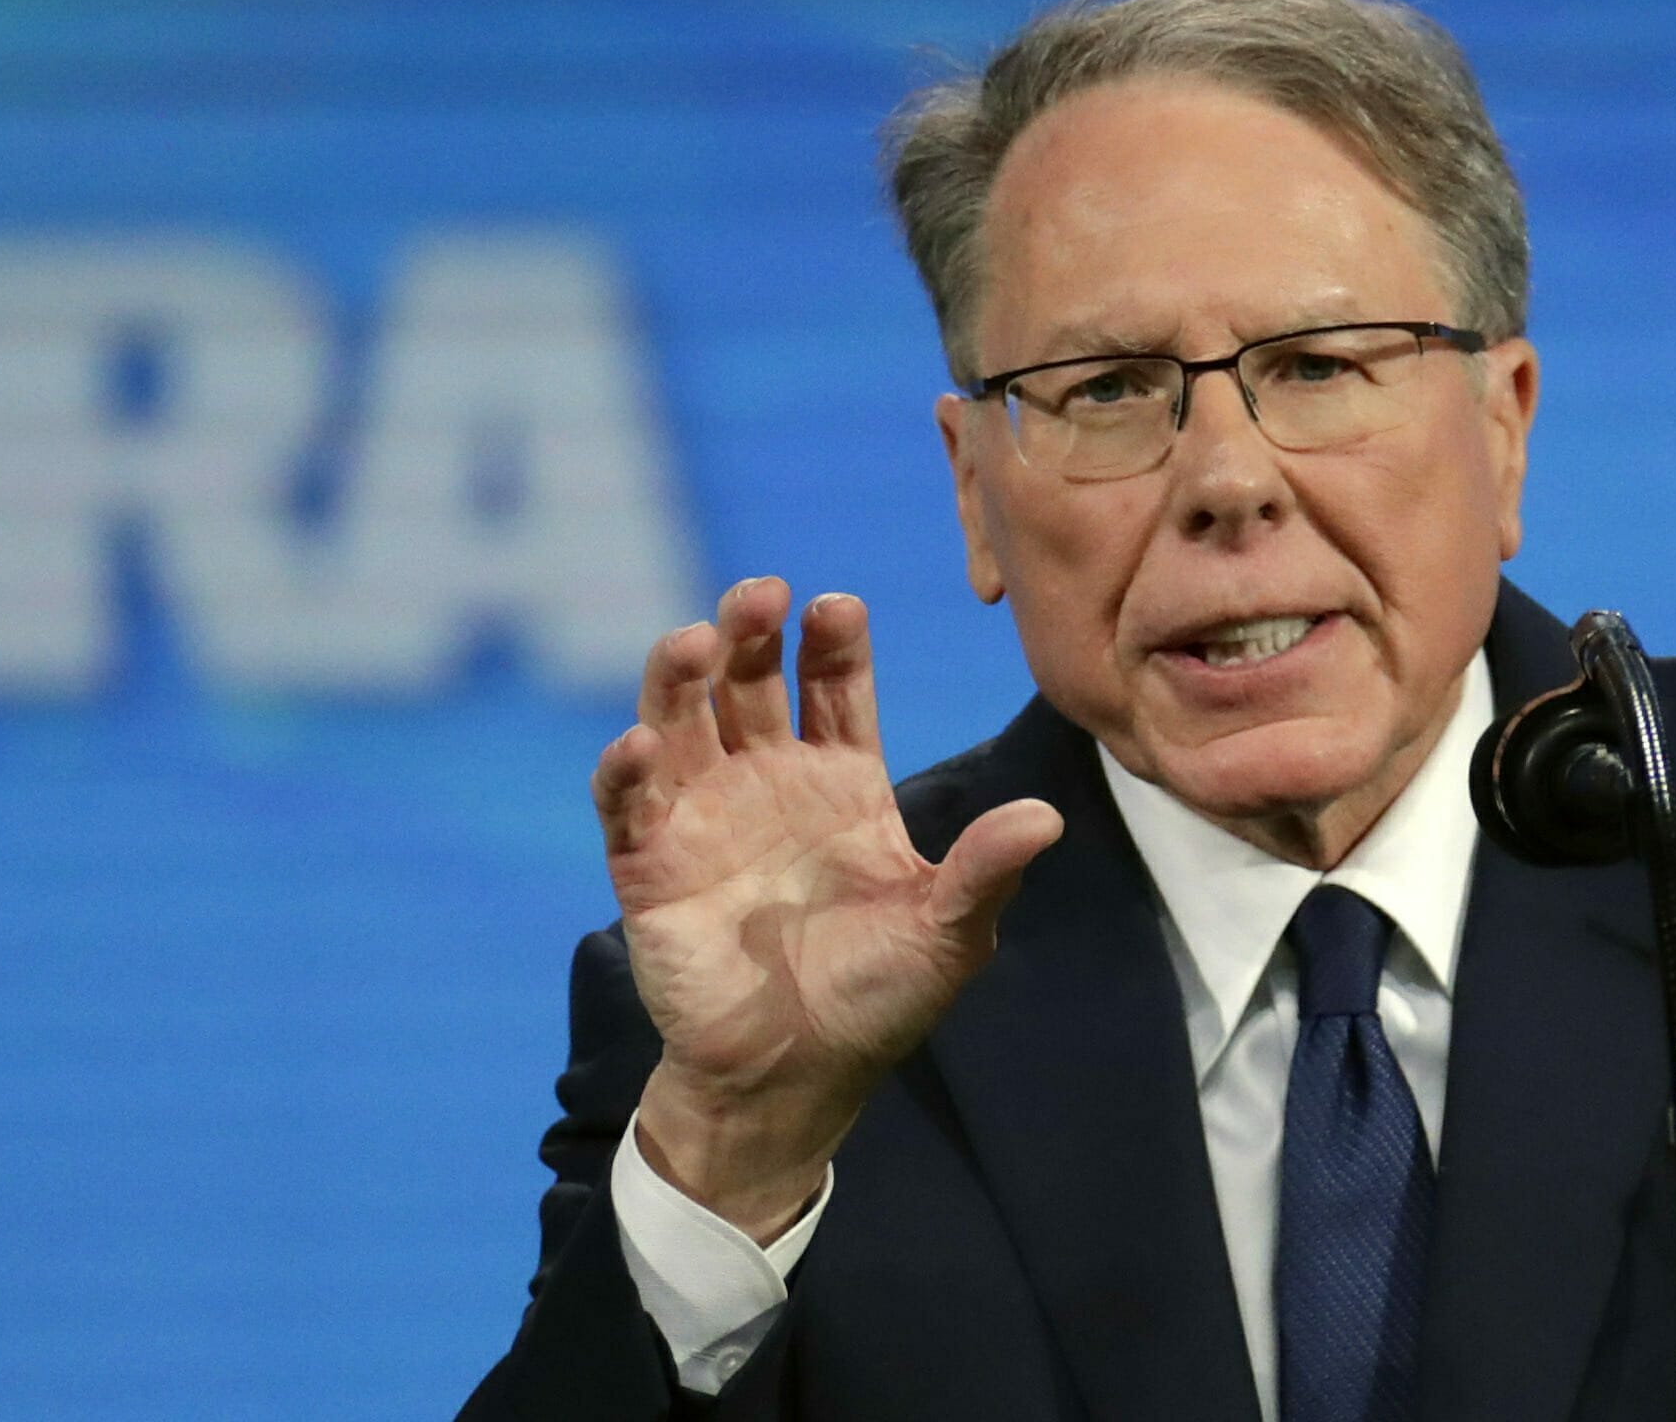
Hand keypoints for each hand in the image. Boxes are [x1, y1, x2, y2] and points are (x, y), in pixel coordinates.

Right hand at [594, 577, 1062, 1240]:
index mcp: (842, 782)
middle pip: (751, 679)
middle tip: (761, 595)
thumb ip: (985, 871)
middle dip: (751, 631)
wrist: (794, 1079)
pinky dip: (626, 768)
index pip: (834, 685)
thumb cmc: (876, 1000)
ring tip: (691, 642)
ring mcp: (702, 816)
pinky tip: (643, 743)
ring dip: (679, 676)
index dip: (833, 642)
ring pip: (681, 718)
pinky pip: (627, 802)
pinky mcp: (647, 865)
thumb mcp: (946, 934)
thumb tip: (1049, 817)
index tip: (837, 605)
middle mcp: (767, 781)